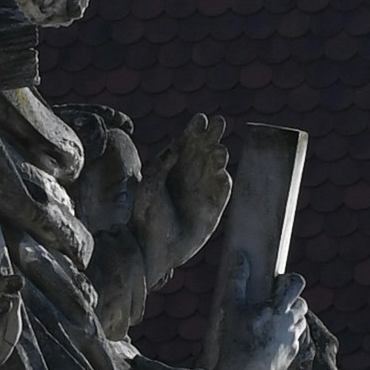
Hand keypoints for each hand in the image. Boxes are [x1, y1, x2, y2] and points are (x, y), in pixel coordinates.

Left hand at [160, 109, 234, 244]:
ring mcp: (202, 191)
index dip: (195, 130)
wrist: (152, 250)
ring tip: (219, 150)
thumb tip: (176, 145)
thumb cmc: (145, 217)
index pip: (187, 142)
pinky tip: (221, 174)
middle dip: (213, 135)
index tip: (200, 119)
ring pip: (216, 166)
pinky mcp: (212, 210)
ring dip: (219, 155)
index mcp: (172, 167)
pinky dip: (223, 180)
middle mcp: (190, 176)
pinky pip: (222, 191)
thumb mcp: (148, 188)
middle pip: (205, 149)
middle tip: (219, 122)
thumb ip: (160, 166)